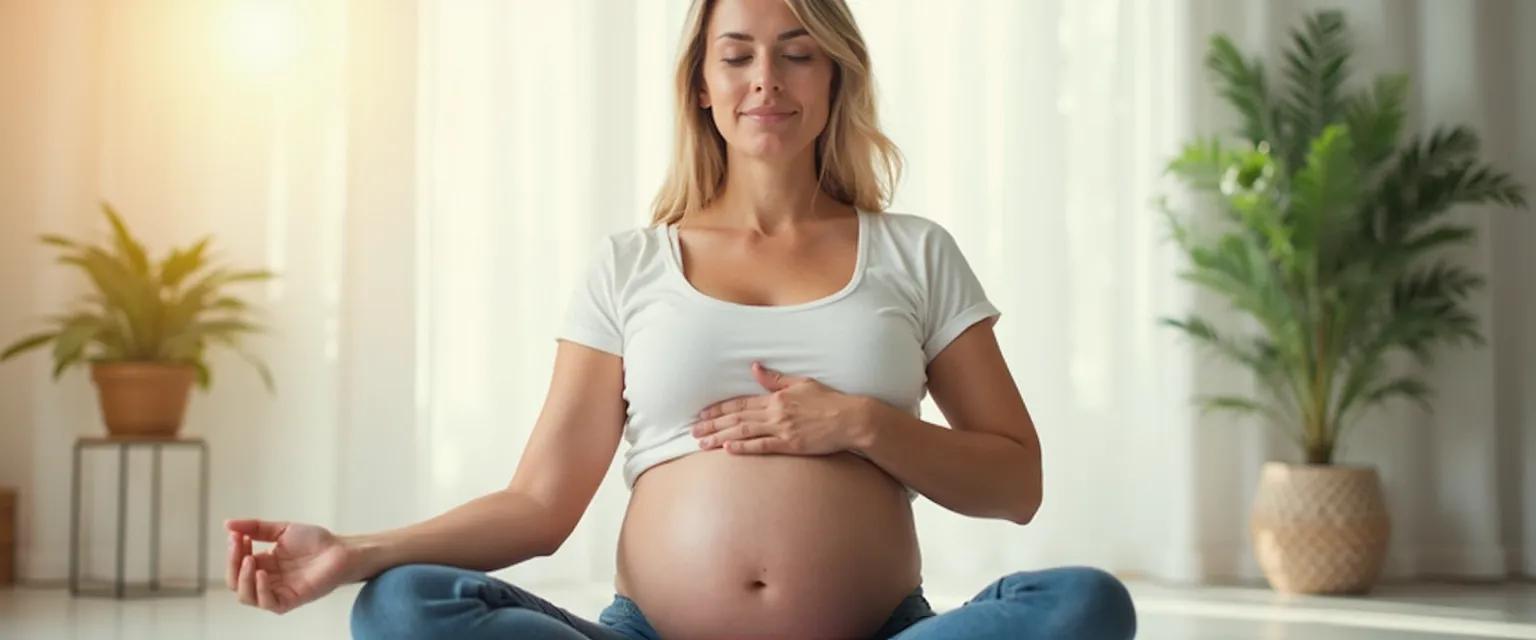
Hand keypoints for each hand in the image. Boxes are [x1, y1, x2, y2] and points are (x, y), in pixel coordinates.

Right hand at [225, 518, 353, 614]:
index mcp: (263, 565)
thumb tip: (227, 524)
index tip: (236, 535)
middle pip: (236, 582)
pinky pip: (268, 603)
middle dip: (233, 563)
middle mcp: (267, 581)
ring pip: (246, 596)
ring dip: (243, 578)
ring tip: (250, 559)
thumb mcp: (281, 530)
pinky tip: (261, 573)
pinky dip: (260, 590)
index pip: (236, 565)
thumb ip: (255, 528)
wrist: (341, 548)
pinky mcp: (291, 600)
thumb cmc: (315, 541)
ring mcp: (278, 591)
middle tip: (240, 543)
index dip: (233, 551)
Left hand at [691, 361, 871, 455]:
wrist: (851, 418)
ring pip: (744, 432)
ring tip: (702, 443)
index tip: (702, 414)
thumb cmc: (829, 400)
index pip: (740, 403)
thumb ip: (776, 379)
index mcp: (776, 397)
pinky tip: (727, 450)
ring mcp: (782, 429)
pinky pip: (762, 446)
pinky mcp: (791, 444)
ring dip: (720, 437)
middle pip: (736, 418)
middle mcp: (775, 412)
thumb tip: (754, 368)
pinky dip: (743, 448)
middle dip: (712, 424)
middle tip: (692, 431)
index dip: (718, 408)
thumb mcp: (802, 382)